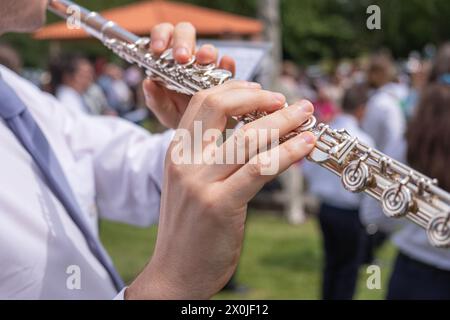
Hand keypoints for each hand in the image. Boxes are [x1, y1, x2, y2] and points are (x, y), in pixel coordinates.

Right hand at [126, 81, 315, 298]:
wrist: (174, 272)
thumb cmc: (188, 228)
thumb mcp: (190, 183)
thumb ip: (210, 156)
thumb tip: (250, 133)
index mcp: (177, 151)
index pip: (203, 102)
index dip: (236, 90)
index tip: (262, 91)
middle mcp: (185, 161)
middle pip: (220, 107)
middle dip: (259, 97)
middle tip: (285, 100)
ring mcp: (201, 183)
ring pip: (248, 137)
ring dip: (283, 121)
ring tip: (305, 115)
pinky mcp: (220, 205)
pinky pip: (260, 169)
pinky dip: (288, 152)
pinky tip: (305, 145)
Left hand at [143, 22, 235, 128]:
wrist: (202, 134)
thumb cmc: (181, 118)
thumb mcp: (165, 112)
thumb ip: (155, 100)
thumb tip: (148, 83)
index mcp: (169, 61)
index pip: (164, 35)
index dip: (161, 36)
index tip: (158, 48)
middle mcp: (189, 59)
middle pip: (186, 33)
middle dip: (183, 41)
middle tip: (181, 57)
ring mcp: (207, 67)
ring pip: (208, 49)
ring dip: (206, 51)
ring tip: (203, 61)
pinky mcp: (225, 78)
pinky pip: (227, 66)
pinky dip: (227, 64)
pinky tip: (225, 66)